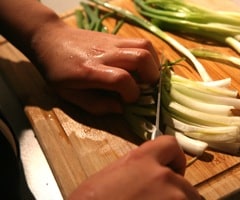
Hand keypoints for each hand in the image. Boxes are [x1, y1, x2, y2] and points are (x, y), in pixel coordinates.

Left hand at [31, 23, 159, 114]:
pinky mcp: (115, 36)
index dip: (132, 94)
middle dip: (151, 77)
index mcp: (90, 71)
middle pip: (140, 58)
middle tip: (147, 88)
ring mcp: (111, 42)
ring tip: (148, 76)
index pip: (121, 79)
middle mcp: (104, 54)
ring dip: (153, 64)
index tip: (129, 101)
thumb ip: (97, 105)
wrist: (50, 39)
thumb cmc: (57, 71)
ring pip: (145, 46)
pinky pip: (140, 42)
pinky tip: (143, 66)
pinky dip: (149, 55)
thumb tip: (123, 109)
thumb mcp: (69, 95)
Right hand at [68, 135, 202, 199]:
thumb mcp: (112, 175)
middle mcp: (162, 176)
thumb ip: (137, 170)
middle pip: (184, 182)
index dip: (175, 159)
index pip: (171, 145)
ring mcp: (171, 198)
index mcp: (142, 159)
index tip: (173, 170)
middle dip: (175, 192)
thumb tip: (147, 177)